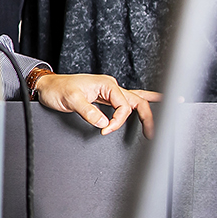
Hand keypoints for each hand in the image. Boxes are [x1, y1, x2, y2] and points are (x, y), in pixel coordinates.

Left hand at [31, 72, 157, 138]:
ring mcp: (109, 92)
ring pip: (135, 99)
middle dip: (148, 116)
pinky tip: (151, 104)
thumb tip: (104, 123)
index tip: (105, 130)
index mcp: (106, 85)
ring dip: (150, 108)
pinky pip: (126, 102)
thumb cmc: (58, 90)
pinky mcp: (105, 98)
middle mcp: (110, 87)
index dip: (118, 121)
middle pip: (137, 101)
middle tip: (153, 132)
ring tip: (169, 112)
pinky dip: (139, 105)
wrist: (48, 87)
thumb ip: (89, 111)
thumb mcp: (71, 100)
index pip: (123, 105)